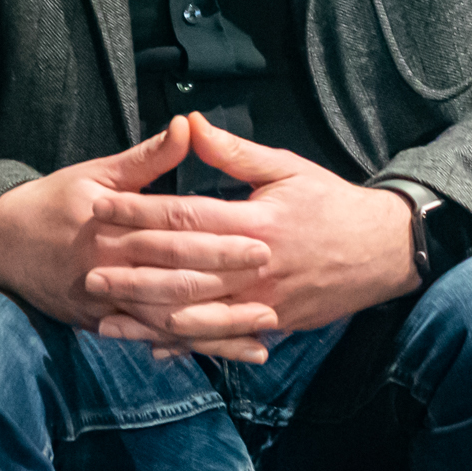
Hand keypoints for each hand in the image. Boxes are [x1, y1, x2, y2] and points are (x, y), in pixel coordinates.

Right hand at [0, 116, 273, 357]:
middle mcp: (108, 266)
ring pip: (168, 318)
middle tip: (273, 282)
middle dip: (227, 282)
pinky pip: (151, 338)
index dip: (219, 237)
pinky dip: (190, 347)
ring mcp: (104, 301)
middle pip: (175, 278)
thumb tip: (188, 126)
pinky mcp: (102, 324)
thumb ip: (147, 157)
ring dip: (216, 327)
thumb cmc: (56, 201)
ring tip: (262, 328)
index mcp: (112, 223)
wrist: (1, 243)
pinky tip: (224, 353)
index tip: (261, 239)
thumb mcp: (98, 172)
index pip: (173, 230)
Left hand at [83, 113, 420, 359]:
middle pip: (181, 269)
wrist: (383, 249)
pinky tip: (155, 347)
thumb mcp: (285, 167)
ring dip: (148, 316)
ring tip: (106, 315)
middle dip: (131, 269)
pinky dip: (188, 345)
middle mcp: (255, 264)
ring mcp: (264, 299)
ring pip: (196, 313)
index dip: (139, 212)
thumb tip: (189, 123)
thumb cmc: (331, 202)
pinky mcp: (272, 322)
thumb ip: (233, 152)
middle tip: (88, 268)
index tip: (100, 207)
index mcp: (255, 220)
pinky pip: (223, 337)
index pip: (184, 216)